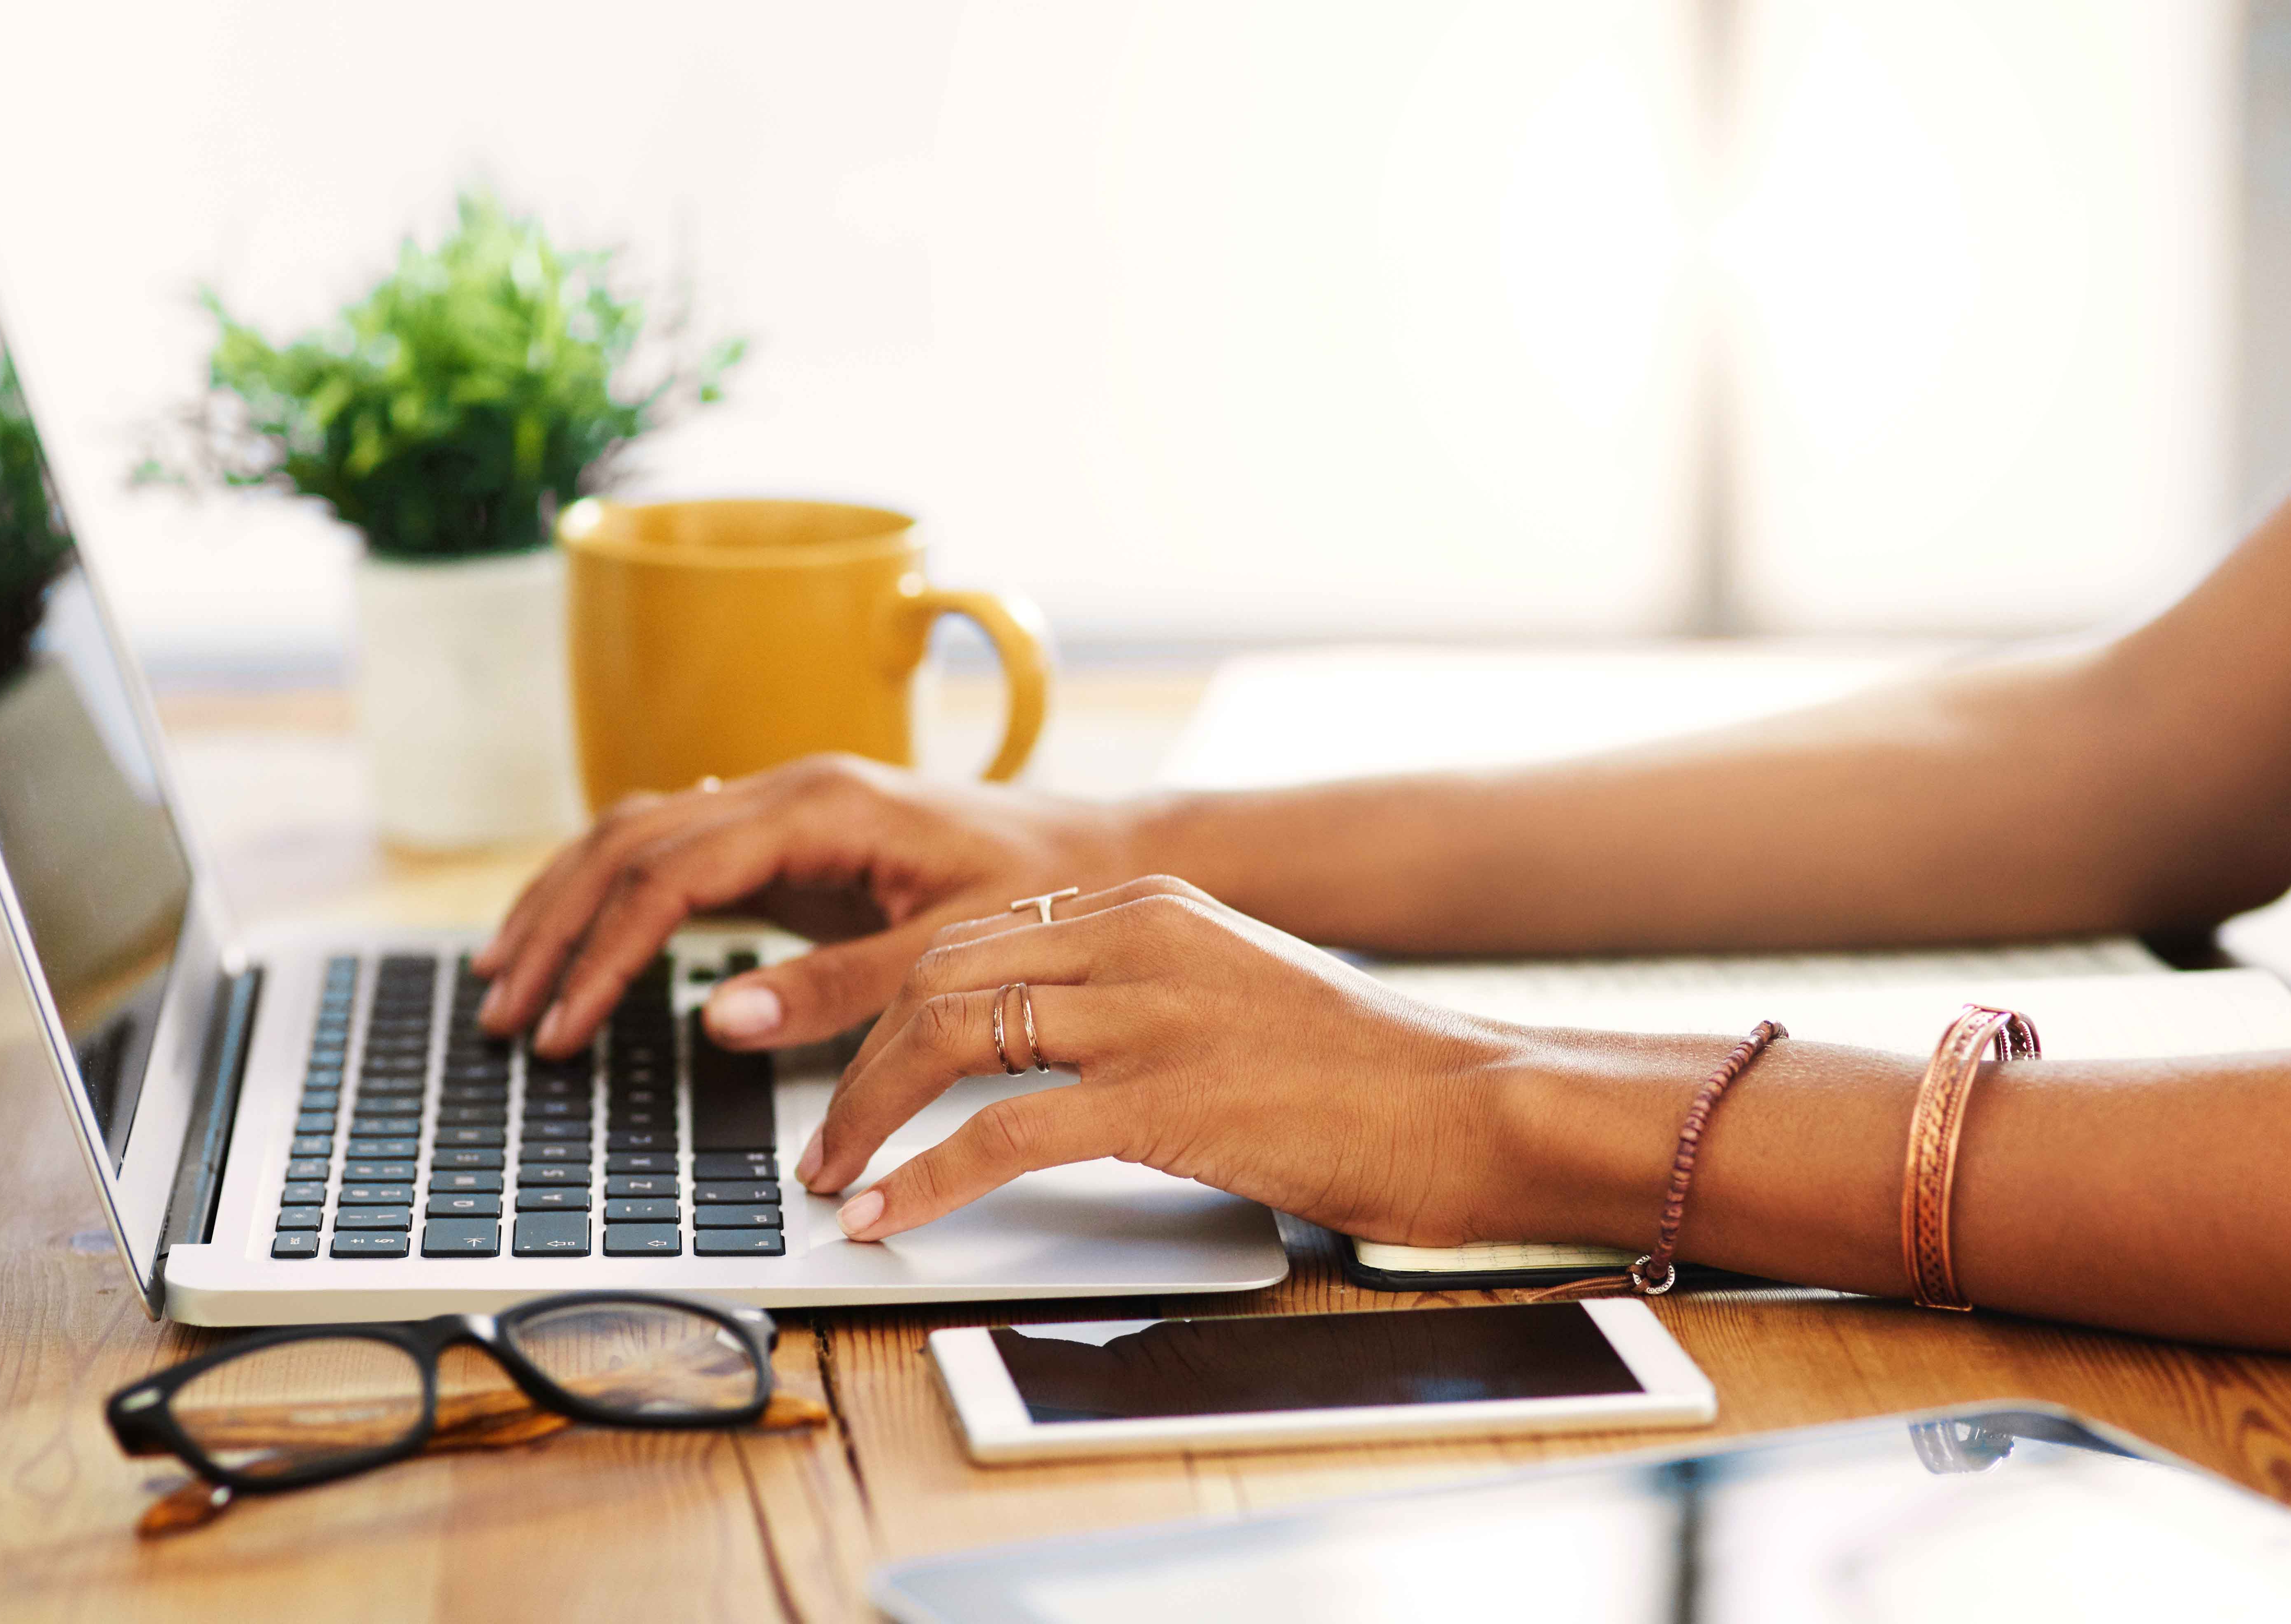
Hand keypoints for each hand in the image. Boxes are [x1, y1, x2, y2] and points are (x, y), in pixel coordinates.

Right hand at [473, 755, 1139, 1057]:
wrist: (1101, 853)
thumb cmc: (1042, 892)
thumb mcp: (952, 951)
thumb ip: (841, 987)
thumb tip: (723, 1018)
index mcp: (822, 805)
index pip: (670, 873)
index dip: (603, 953)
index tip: (564, 1026)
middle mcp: (789, 788)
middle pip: (628, 843)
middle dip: (556, 927)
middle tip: (506, 1011)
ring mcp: (783, 806)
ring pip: (636, 835)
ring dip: (566, 903)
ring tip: (510, 977)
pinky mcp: (789, 838)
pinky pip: (674, 850)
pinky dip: (613, 892)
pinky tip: (578, 934)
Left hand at [801, 876, 1536, 1246]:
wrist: (1468, 1102)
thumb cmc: (1361, 1070)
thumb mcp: (1231, 991)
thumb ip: (1138, 993)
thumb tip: (1041, 1045)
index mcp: (1150, 906)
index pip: (974, 937)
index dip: (890, 1006)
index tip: (852, 1069)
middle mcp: (1138, 939)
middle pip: (940, 977)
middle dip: (856, 1061)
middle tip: (822, 1139)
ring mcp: (1150, 1014)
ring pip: (949, 1038)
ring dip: (867, 1115)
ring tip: (832, 1179)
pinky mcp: (1165, 1098)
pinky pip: (1002, 1134)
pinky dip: (925, 1178)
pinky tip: (888, 1215)